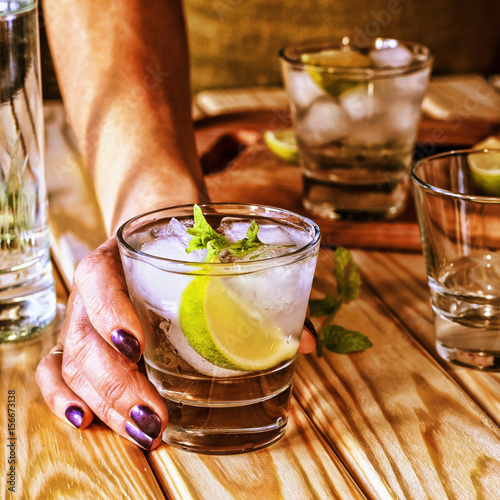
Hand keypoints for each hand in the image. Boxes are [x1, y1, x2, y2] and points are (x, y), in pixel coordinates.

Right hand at [36, 238, 317, 449]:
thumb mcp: (215, 255)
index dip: (110, 311)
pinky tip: (85, 422)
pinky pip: (60, 370)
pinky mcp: (82, 342)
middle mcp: (94, 289)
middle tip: (155, 419)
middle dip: (117, 385)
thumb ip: (257, 295)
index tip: (135, 346)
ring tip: (143, 433)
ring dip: (104, 403)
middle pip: (86, 337)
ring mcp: (83, 318)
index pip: (99, 277)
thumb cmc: (187, 246)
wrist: (158, 229)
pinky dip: (65, 398)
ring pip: (72, 363)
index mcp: (122, 256)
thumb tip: (309, 344)